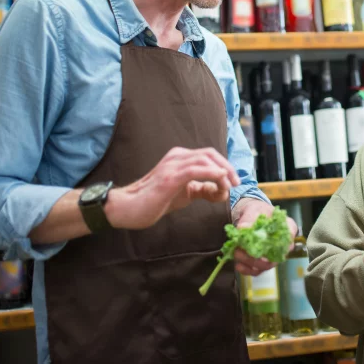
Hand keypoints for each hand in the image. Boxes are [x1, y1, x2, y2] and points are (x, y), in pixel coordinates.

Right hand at [105, 147, 239, 229]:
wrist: (128, 208)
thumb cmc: (155, 200)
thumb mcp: (185, 193)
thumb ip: (202, 188)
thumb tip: (222, 190)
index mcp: (180, 158)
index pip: (209, 155)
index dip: (225, 166)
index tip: (233, 183)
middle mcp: (177, 157)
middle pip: (210, 154)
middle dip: (227, 167)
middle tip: (236, 183)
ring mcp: (172, 165)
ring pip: (205, 160)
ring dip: (222, 173)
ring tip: (227, 188)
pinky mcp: (170, 177)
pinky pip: (195, 170)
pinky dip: (212, 174)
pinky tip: (220, 182)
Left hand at [231, 198, 297, 276]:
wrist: (251, 216)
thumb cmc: (257, 211)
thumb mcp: (254, 210)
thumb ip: (249, 218)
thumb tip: (242, 228)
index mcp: (288, 228)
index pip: (289, 236)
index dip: (278, 243)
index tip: (262, 244)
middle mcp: (284, 244)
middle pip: (276, 256)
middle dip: (257, 257)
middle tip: (240, 251)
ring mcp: (274, 255)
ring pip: (266, 265)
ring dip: (250, 263)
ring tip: (236, 254)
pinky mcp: (264, 262)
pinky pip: (258, 270)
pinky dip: (247, 270)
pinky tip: (238, 265)